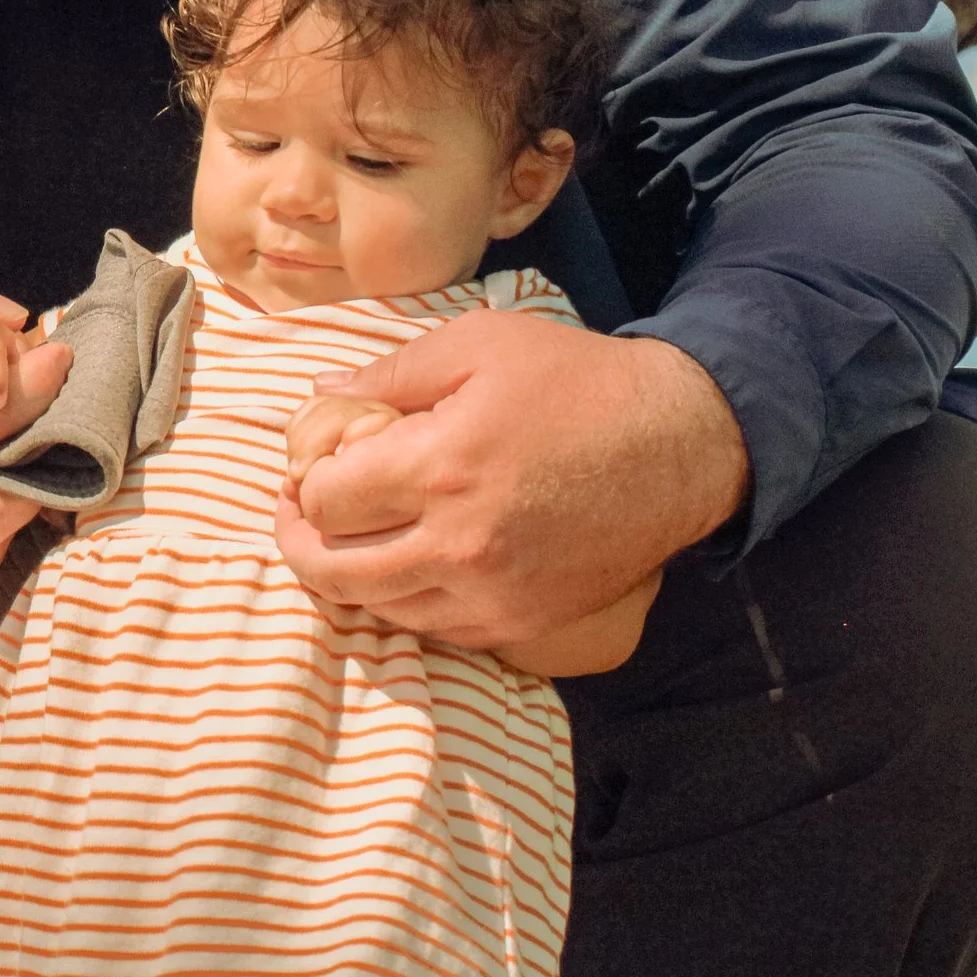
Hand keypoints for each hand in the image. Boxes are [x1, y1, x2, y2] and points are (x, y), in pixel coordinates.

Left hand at [274, 310, 746, 650]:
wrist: (678, 445)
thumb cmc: (576, 382)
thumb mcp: (478, 346)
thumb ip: (388, 374)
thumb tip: (320, 393)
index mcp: (440, 468)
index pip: (324, 501)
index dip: (302, 481)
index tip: (307, 464)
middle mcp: (459, 543)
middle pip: (332, 571)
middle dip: (298, 540)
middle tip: (299, 510)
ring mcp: (492, 594)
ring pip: (377, 609)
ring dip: (345, 576)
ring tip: (345, 536)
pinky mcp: (521, 624)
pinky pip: (432, 630)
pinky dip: (402, 601)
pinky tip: (403, 563)